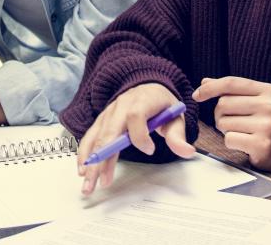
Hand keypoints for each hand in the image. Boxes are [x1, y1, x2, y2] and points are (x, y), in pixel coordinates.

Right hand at [76, 83, 194, 194]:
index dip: (140, 135)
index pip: (135, 116)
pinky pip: (90, 137)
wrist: (146, 86)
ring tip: (88, 183)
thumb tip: (187, 152)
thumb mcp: (175, 117)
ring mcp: (108, 114)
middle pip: (109, 131)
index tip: (150, 149)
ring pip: (97, 137)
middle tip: (102, 181)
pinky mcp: (101, 121)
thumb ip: (178, 135)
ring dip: (91, 161)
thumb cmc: (161, 104)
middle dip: (103, 158)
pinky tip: (83, 170)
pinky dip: (85, 153)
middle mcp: (120, 106)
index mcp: (141, 101)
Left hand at [192, 76, 270, 175]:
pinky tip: (245, 144)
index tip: (196, 95)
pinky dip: (231, 142)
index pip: (231, 83)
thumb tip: (205, 82)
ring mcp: (267, 125)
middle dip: (220, 115)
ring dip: (226, 130)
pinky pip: (229, 139)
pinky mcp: (261, 144)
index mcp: (268, 91)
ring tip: (243, 133)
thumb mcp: (254, 103)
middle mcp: (270, 106)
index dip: (210, 88)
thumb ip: (231, 92)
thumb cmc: (264, 125)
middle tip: (235, 123)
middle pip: (223, 104)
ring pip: (223, 122)